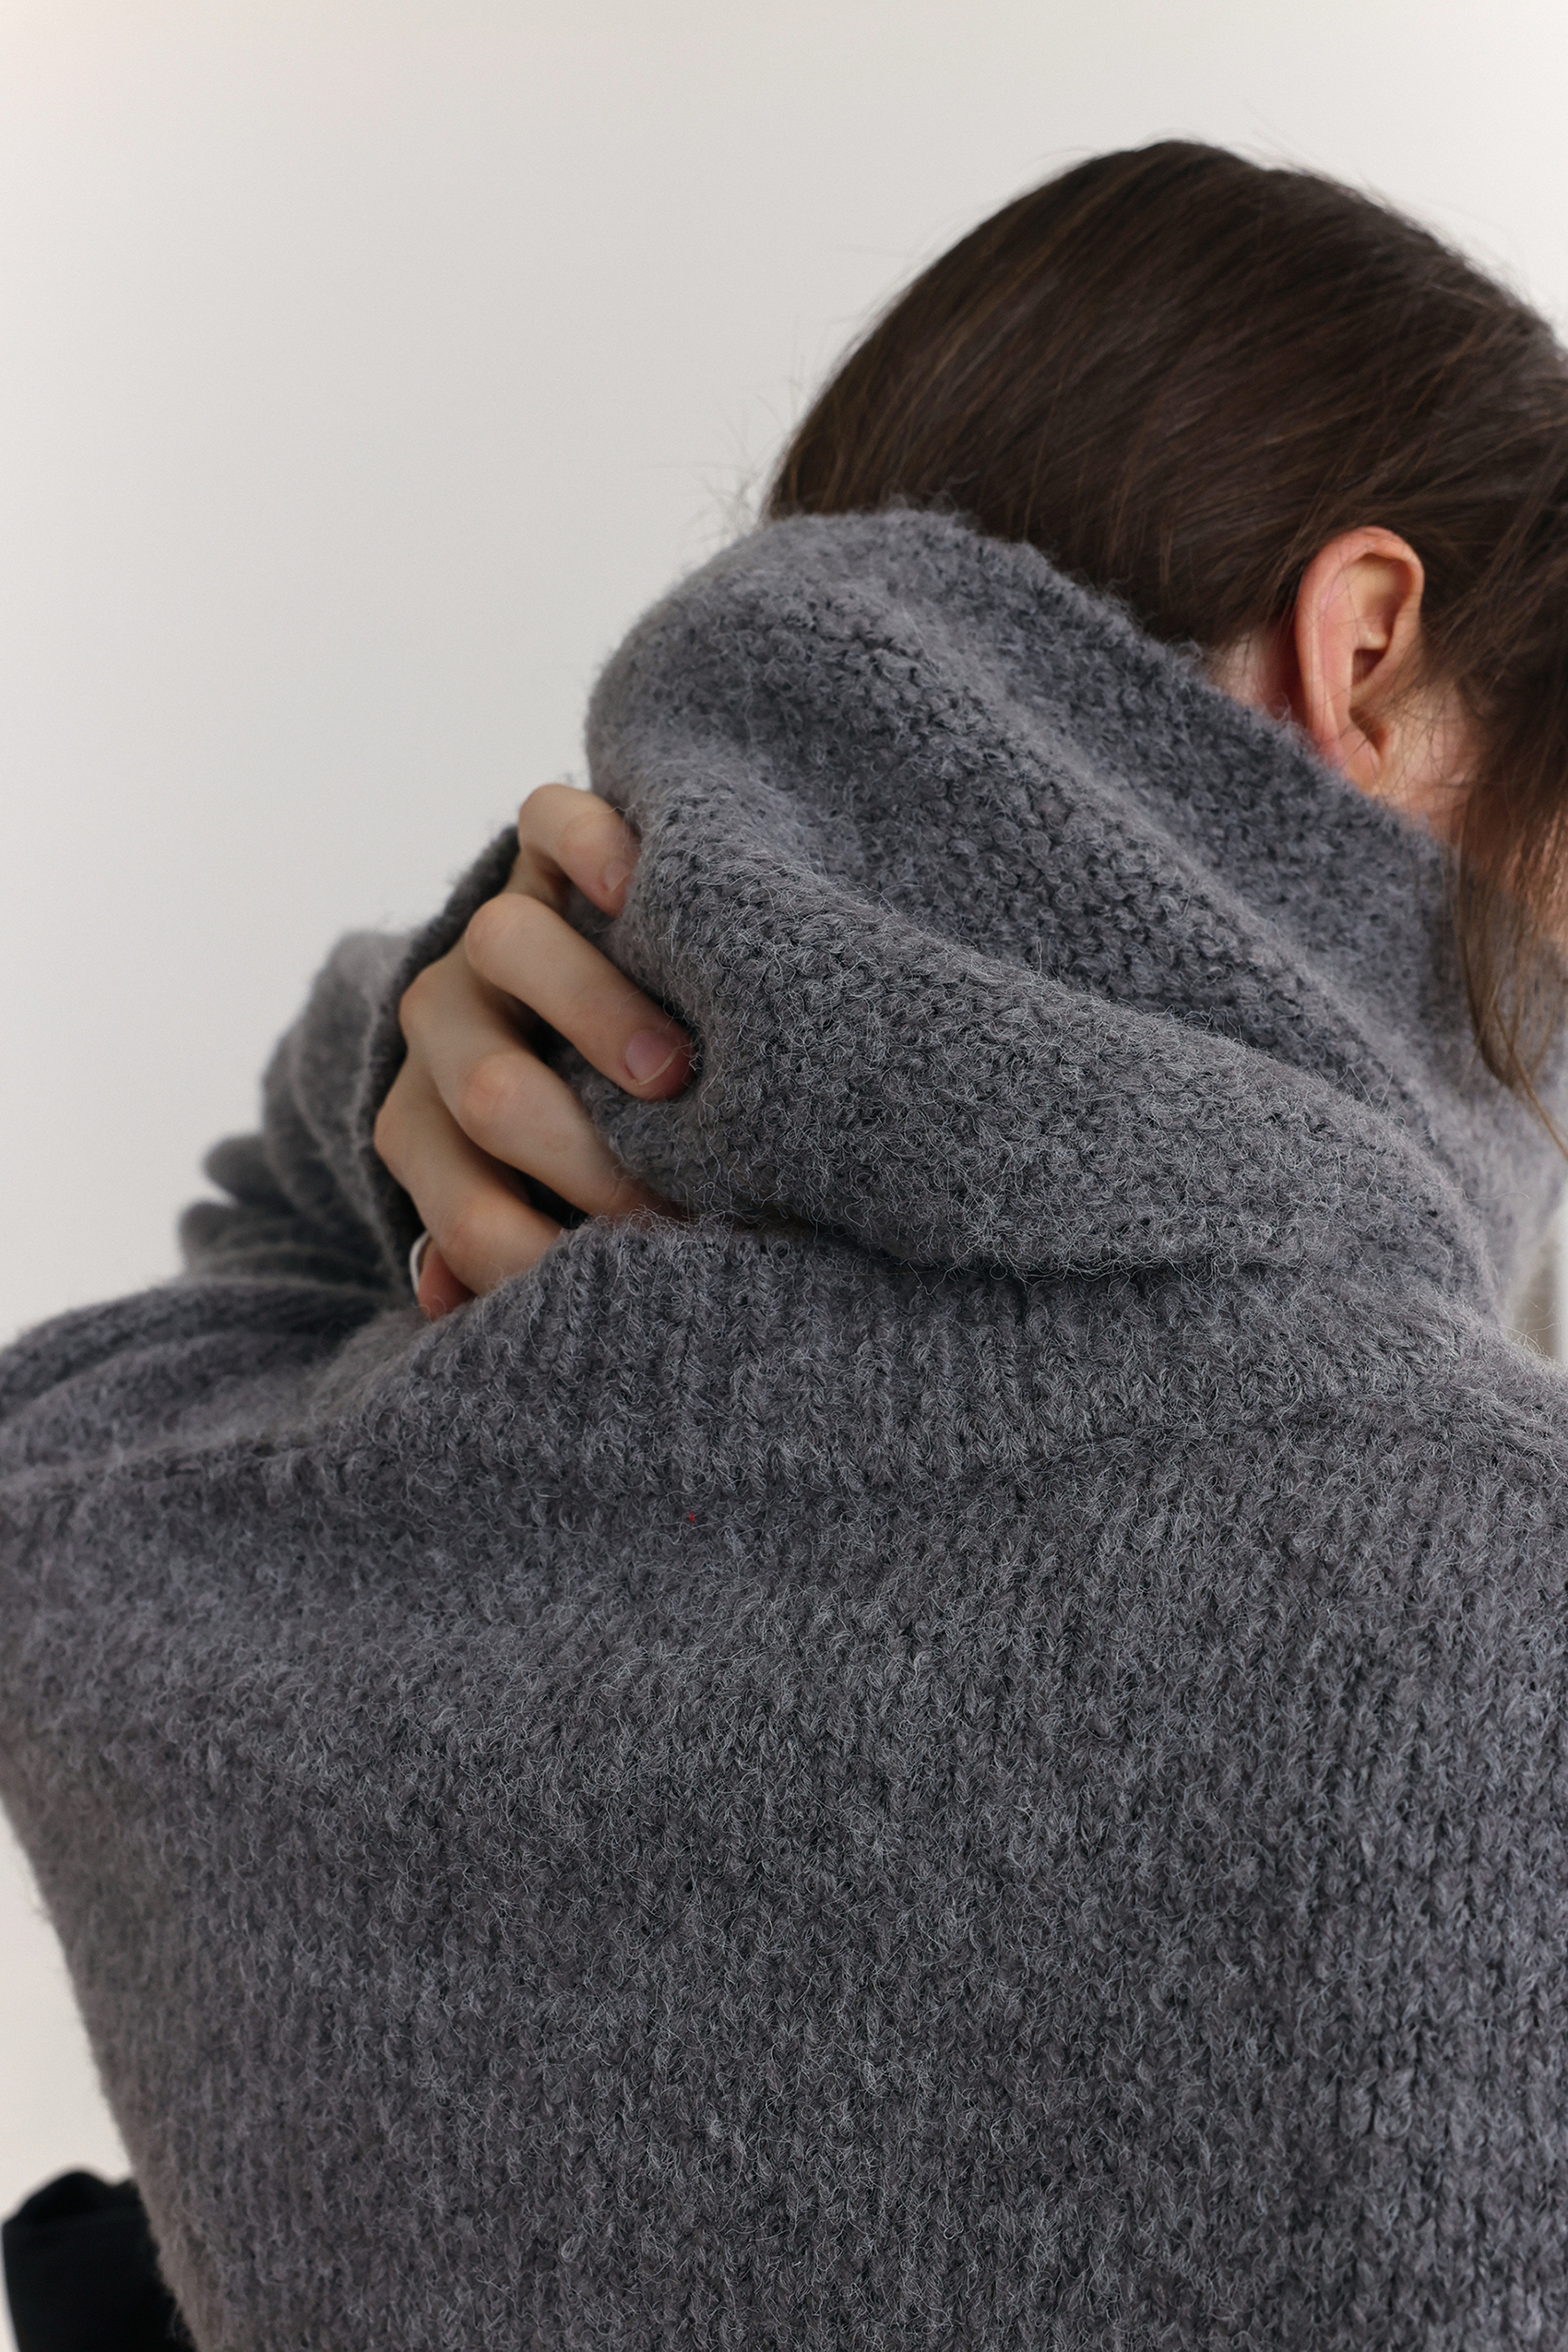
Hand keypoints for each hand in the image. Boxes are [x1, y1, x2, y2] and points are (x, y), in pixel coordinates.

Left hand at [373, 784, 693, 1317]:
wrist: (627, 993)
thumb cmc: (609, 1144)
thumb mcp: (559, 1209)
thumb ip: (513, 1245)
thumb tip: (448, 1301)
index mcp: (436, 1124)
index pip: (457, 1199)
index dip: (527, 1248)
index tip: (617, 1273)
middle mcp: (451, 1023)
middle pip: (485, 1085)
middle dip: (575, 1153)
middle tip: (665, 1194)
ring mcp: (500, 930)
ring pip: (503, 944)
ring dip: (585, 1015)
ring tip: (672, 1073)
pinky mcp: (554, 845)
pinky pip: (548, 823)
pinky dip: (586, 848)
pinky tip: (638, 890)